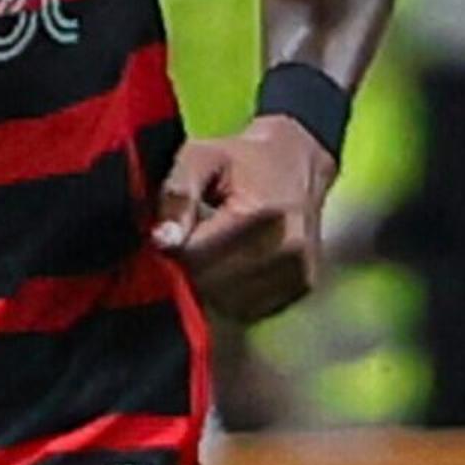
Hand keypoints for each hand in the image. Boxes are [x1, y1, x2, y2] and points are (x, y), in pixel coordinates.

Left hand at [153, 115, 339, 323]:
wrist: (298, 161)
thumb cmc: (242, 159)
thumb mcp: (201, 157)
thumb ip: (178, 194)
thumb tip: (163, 240)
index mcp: (261, 213)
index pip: (196, 255)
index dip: (174, 245)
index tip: (172, 230)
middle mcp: (287, 248)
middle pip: (210, 283)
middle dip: (190, 264)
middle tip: (193, 237)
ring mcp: (298, 272)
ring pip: (227, 301)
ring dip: (211, 281)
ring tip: (217, 245)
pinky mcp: (302, 287)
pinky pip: (248, 307)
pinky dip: (233, 291)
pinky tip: (236, 261)